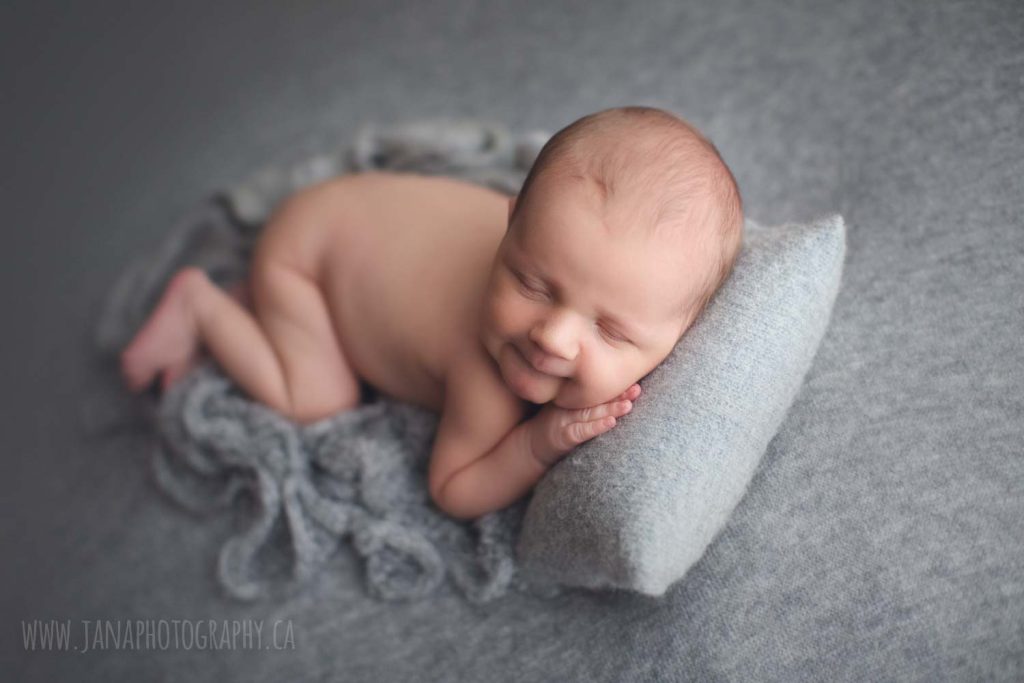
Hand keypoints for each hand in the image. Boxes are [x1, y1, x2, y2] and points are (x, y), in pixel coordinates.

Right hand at [526, 383, 641, 466]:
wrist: (530, 447)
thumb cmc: (552, 427)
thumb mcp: (565, 408)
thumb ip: (583, 399)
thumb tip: (610, 390)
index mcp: (572, 399)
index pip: (596, 390)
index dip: (615, 386)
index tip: (634, 380)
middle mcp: (569, 407)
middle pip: (597, 399)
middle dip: (619, 395)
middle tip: (637, 389)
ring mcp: (565, 421)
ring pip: (592, 413)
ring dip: (611, 408)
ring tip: (629, 404)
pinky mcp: (563, 437)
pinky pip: (582, 431)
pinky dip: (596, 427)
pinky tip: (611, 422)